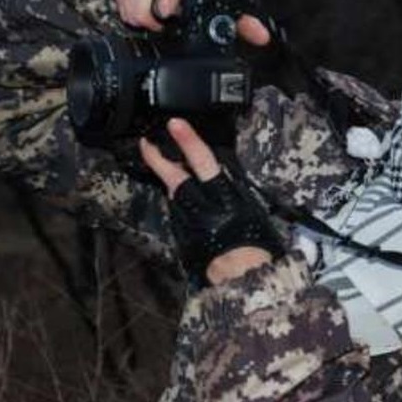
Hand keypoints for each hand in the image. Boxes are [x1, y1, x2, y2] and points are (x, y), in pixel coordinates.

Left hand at [140, 118, 281, 284]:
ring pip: (174, 195)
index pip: (202, 161)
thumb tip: (227, 180)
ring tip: (163, 166)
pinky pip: (179, 215)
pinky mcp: (182, 236)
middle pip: (174, 177)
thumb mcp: (253, 211)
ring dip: (169, 180)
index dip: (188, 141)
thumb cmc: (256, 244)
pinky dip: (180, 205)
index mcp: (222, 195)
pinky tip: (182, 201)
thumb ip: (235, 193)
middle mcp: (200, 205)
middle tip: (145, 143)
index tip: (175, 124)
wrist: (242, 277)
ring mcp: (187, 222)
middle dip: (157, 159)